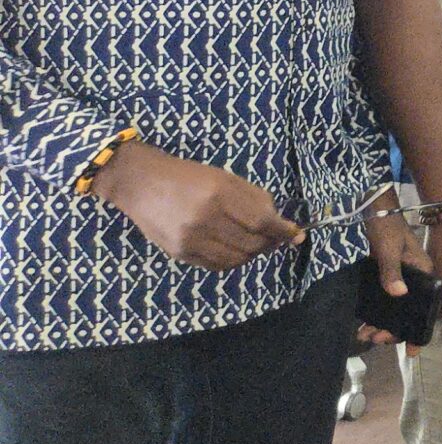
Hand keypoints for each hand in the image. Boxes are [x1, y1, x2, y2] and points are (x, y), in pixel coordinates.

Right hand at [92, 143, 302, 269]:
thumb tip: (281, 223)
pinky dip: (233, 261)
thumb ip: (254, 199)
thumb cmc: (189, 177)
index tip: (297, 235)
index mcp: (219, 195)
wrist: (142, 184)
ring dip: (252, 254)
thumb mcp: (225, 178)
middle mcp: (204, 220)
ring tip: (254, 243)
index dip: (283, 231)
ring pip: (237, 259)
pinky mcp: (179, 254)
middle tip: (274, 238)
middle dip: (270, 243)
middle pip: (252, 243)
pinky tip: (235, 250)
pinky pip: (217, 266)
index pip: (262, 221)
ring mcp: (190, 240)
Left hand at [357, 190, 429, 346]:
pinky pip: (386, 301)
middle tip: (374, 340)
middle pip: (411, 312)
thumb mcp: (387, 247)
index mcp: (424, 272)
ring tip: (364, 335)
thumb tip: (399, 295)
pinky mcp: (388, 276)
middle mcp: (416, 279)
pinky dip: (376, 315)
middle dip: (395, 331)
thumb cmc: (384, 225)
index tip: (411, 350)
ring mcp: (402, 278)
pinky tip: (364, 324)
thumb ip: (391, 271)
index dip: (419, 329)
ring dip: (384, 325)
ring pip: (397, 309)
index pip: (426, 307)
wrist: (372, 206)